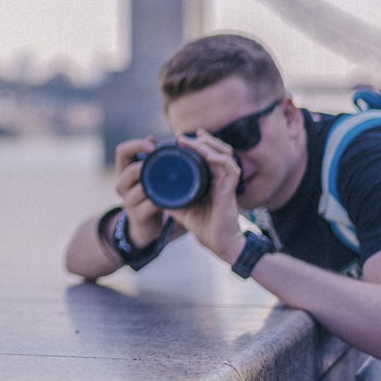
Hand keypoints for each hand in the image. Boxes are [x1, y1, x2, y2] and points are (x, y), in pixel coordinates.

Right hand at [113, 137, 165, 247]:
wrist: (145, 225)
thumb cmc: (150, 194)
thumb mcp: (147, 175)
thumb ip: (151, 159)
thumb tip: (157, 138)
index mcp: (123, 171)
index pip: (122, 151)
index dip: (137, 145)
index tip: (153, 145)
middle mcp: (121, 184)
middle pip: (131, 169)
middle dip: (149, 166)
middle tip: (167, 164)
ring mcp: (128, 201)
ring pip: (141, 187)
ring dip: (157, 184)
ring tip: (172, 181)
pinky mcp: (138, 215)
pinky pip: (151, 203)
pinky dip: (164, 199)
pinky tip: (174, 197)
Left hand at [167, 131, 246, 262]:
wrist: (218, 244)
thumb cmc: (204, 226)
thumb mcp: (182, 208)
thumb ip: (170, 197)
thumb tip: (150, 190)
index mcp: (212, 180)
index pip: (210, 156)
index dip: (200, 145)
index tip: (183, 139)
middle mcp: (221, 179)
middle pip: (219, 151)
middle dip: (205, 140)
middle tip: (185, 136)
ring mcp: (227, 184)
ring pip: (225, 155)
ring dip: (210, 146)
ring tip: (195, 140)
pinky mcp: (230, 192)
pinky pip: (230, 170)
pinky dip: (220, 160)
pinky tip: (208, 156)